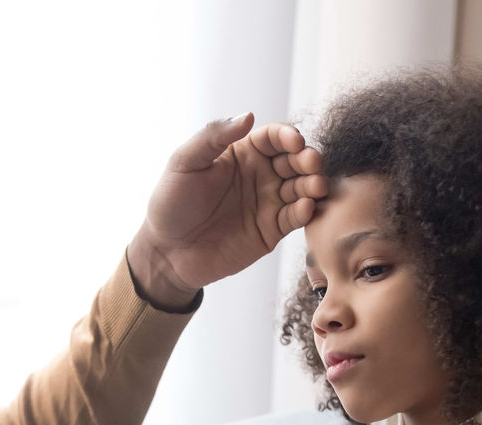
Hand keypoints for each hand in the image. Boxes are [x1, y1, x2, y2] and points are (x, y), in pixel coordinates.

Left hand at [127, 113, 327, 309]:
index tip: (294, 142)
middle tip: (311, 163)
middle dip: (307, 159)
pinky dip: (305, 212)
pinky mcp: (271, 230)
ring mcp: (268, 203)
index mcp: (242, 154)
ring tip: (315, 186)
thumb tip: (248, 115)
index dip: (287, 136)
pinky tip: (305, 207)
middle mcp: (260, 175)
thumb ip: (213, 136)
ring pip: (301, 188)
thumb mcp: (184, 163)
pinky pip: (294, 218)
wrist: (166, 252)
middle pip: (294, 160)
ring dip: (313, 184)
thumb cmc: (170, 203)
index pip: (274, 137)